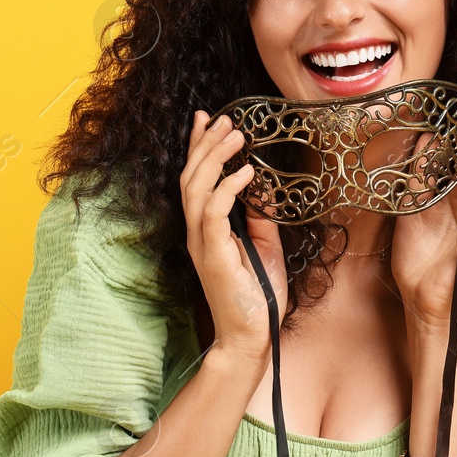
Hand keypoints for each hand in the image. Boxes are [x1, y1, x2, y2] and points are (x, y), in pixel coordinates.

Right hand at [180, 110, 286, 361]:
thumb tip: (262, 187)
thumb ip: (259, 217)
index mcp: (206, 229)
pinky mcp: (214, 256)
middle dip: (206, 144)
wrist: (252, 337)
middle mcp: (197, 233)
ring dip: (215, 158)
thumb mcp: (265, 246)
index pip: (196, 180)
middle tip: (225, 118)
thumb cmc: (258, 297)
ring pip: (197, 189)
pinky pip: (213, 213)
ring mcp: (202, 244)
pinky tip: (246, 172)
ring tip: (236, 134)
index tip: (208, 119)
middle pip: (191, 178)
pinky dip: (227, 188)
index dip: (199, 148)